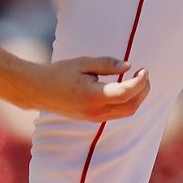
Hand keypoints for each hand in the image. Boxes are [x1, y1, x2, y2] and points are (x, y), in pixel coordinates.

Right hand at [23, 56, 150, 121]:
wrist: (39, 91)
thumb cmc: (59, 73)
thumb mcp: (83, 63)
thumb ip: (106, 64)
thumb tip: (128, 66)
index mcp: (92, 96)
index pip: (125, 93)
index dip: (139, 82)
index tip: (143, 69)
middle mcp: (95, 111)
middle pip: (130, 107)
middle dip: (143, 91)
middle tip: (144, 74)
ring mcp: (94, 118)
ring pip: (126, 113)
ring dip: (137, 98)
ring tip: (138, 80)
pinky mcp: (92, 119)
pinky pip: (117, 114)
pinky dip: (127, 102)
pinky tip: (125, 88)